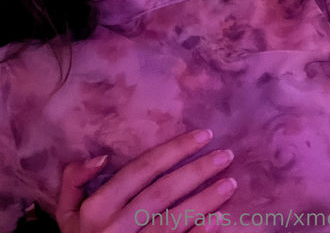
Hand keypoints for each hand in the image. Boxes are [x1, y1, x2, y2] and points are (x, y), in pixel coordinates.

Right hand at [55, 129, 236, 232]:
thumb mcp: (68, 214)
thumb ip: (74, 181)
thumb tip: (101, 157)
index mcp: (97, 208)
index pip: (142, 169)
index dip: (174, 150)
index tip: (203, 136)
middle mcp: (116, 228)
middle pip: (163, 192)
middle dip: (198, 170)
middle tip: (226, 155)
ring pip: (174, 220)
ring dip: (206, 200)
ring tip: (230, 183)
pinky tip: (219, 219)